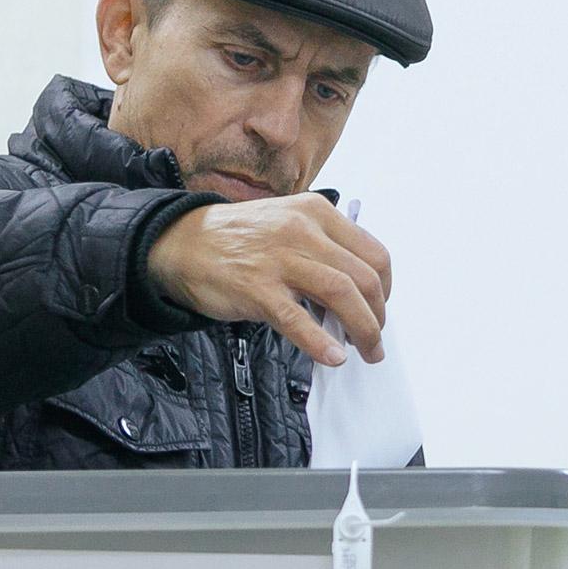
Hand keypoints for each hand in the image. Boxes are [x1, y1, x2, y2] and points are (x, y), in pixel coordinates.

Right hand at [147, 192, 388, 364]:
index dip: (385, 289)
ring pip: (341, 295)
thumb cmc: (238, 239)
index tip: (380, 307)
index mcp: (317, 212)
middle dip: (377, 316)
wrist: (181, 242)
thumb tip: (356, 294)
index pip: (374, 253)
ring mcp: (280, 258)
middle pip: (364, 278)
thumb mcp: (290, 224)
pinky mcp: (256, 287)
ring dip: (362, 331)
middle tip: (374, 339)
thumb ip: (325, 251)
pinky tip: (332, 356)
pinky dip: (321, 342)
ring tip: (364, 351)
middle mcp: (303, 230)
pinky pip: (298, 319)